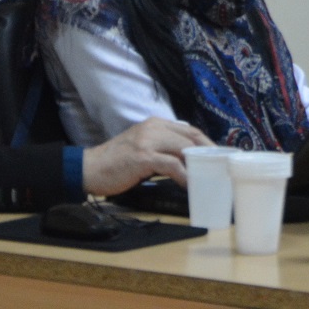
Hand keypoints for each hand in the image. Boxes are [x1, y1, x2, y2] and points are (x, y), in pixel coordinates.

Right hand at [81, 117, 209, 196]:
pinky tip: (189, 185)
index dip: (206, 142)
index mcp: (154, 124)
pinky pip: (172, 165)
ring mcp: (148, 141)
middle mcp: (153, 128)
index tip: (218, 155)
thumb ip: (162, 148)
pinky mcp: (143, 156)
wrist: (88, 168)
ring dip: (199, 164)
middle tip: (220, 167)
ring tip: (209, 177)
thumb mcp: (142, 147)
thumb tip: (186, 160)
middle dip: (209, 152)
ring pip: (184, 149)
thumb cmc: (116, 163)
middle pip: (191, 137)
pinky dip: (184, 175)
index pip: (189, 129)